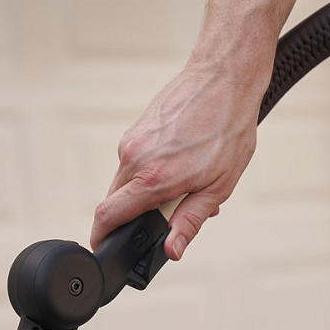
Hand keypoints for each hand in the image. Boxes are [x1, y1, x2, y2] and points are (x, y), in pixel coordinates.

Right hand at [90, 60, 262, 259]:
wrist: (225, 78)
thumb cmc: (228, 129)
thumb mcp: (219, 186)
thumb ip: (190, 220)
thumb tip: (172, 250)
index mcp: (153, 177)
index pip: (108, 215)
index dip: (101, 236)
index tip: (103, 247)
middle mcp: (134, 157)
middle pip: (117, 201)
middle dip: (136, 214)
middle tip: (172, 209)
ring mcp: (132, 140)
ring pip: (127, 180)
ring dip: (147, 190)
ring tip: (185, 179)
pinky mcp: (135, 128)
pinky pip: (134, 160)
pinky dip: (150, 170)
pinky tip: (180, 160)